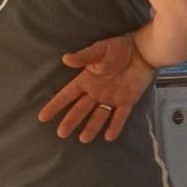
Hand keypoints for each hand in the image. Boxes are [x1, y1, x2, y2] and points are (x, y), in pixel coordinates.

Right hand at [38, 34, 155, 143]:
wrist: (143, 50)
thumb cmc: (119, 48)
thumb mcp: (99, 50)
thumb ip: (84, 57)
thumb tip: (65, 59)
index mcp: (87, 80)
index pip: (67, 95)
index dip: (55, 105)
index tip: (43, 117)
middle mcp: (97, 92)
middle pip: (80, 109)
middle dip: (71, 121)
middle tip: (61, 134)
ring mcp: (112, 98)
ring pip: (99, 116)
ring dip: (91, 127)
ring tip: (83, 139)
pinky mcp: (127, 101)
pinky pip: (120, 116)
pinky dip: (115, 126)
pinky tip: (108, 137)